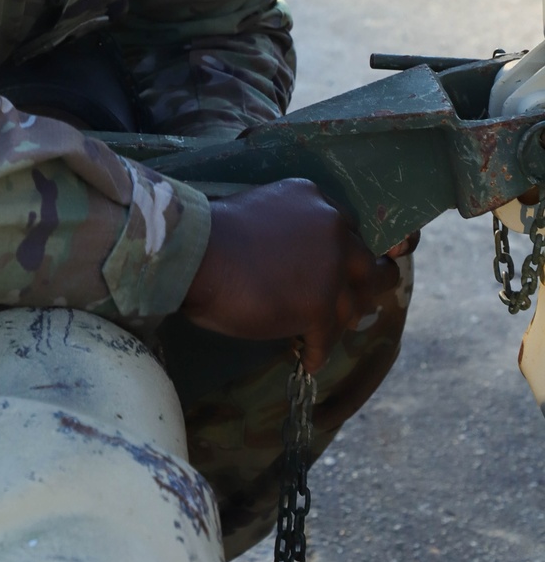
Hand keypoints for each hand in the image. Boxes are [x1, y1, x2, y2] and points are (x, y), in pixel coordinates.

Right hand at [182, 178, 400, 374]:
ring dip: (339, 325)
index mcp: (316, 200)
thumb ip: (291, 232)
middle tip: (356, 308)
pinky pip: (327, 337)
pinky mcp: (319, 305)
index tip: (346, 273)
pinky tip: (309, 361)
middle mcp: (333, 229)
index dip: (348, 256)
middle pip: (367, 267)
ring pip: (351, 306)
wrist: (195, 252)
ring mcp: (330, 268)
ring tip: (326, 338)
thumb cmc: (212, 234)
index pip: (349, 231)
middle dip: (363, 290)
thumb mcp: (264, 213)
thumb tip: (298, 265)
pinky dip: (318, 351)